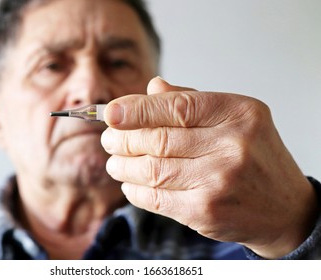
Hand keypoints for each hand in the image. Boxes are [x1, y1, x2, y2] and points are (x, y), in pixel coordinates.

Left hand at [101, 77, 317, 258]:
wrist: (283, 207)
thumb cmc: (256, 157)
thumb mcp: (236, 117)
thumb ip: (192, 101)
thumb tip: (152, 88)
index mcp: (238, 113)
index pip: (176, 107)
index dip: (137, 109)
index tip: (111, 112)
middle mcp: (232, 146)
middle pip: (158, 140)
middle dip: (122, 139)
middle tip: (109, 139)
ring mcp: (218, 182)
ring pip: (152, 170)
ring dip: (123, 166)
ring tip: (114, 162)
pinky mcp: (206, 211)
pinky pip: (156, 198)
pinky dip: (134, 190)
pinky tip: (129, 183)